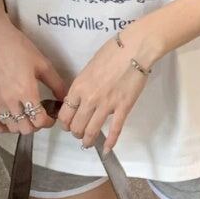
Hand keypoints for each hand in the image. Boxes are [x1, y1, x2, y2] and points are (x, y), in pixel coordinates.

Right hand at [0, 16, 68, 134]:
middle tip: (41, 115)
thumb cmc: (20, 48)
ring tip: (28, 117)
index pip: (39, 120)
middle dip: (37, 125)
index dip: (49, 122)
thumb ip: (56, 84)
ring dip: (21, 126)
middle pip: (25, 128)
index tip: (52, 116)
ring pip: (10, 127)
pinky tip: (9, 123)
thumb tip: (65, 98)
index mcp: (26, 92)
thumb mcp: (43, 64)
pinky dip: (1, 127)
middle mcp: (10, 100)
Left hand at [57, 27, 151, 154]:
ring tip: (87, 143)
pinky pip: (115, 129)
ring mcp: (106, 105)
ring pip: (91, 131)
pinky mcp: (123, 108)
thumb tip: (82, 96)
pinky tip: (106, 149)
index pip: (65, 113)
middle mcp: (89, 99)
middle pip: (76, 125)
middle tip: (79, 133)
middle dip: (75, 132)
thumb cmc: (112, 52)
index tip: (68, 123)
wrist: (135, 48)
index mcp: (78, 87)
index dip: (64, 122)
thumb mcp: (89, 67)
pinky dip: (109, 142)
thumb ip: (83, 84)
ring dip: (87, 140)